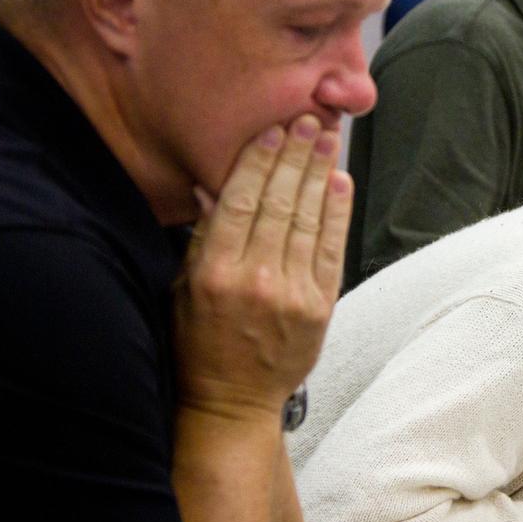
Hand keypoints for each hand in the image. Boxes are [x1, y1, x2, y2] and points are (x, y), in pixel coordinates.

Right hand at [173, 115, 352, 421]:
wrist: (232, 401)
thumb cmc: (200, 344)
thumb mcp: (182, 290)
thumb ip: (202, 239)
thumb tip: (212, 185)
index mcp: (214, 273)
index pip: (241, 201)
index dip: (260, 161)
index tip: (273, 130)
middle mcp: (256, 280)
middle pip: (281, 202)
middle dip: (297, 156)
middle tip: (310, 120)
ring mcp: (292, 294)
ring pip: (309, 220)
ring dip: (320, 174)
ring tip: (328, 140)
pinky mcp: (320, 307)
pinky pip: (332, 249)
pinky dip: (337, 213)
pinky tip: (340, 183)